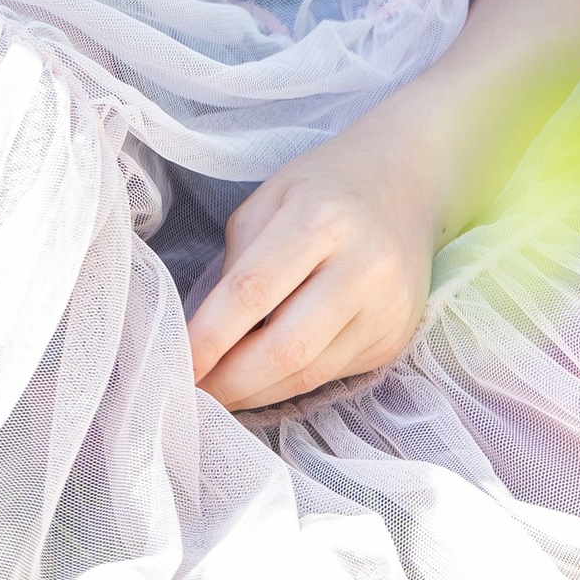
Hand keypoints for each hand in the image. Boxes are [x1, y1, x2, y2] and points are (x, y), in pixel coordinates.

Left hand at [185, 98, 453, 413]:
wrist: (404, 183)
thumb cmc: (322, 188)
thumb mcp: (268, 200)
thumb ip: (238, 262)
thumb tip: (212, 335)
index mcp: (319, 218)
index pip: (252, 290)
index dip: (208, 336)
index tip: (175, 365)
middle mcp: (362, 266)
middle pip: (285, 347)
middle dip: (230, 382)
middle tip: (190, 395)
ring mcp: (386, 308)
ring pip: (308, 373)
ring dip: (255, 393)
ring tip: (218, 396)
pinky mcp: (395, 338)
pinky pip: (331, 375)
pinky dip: (288, 385)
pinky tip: (261, 383)